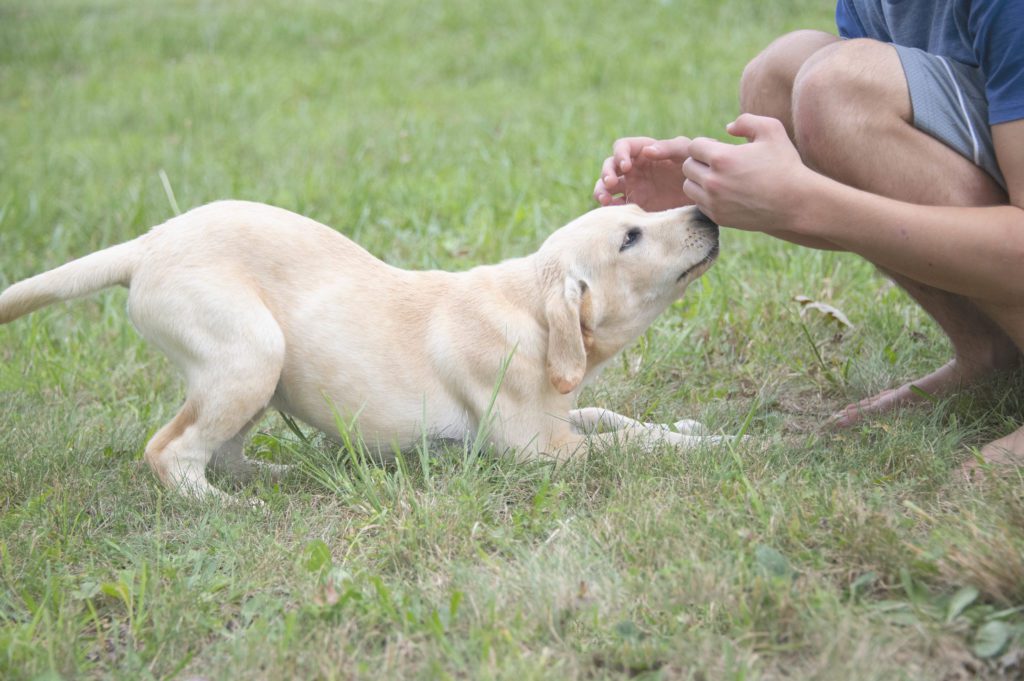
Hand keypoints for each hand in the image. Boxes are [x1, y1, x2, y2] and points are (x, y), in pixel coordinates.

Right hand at [593, 136, 694, 211]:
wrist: (705, 194)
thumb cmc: (696, 166)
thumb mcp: (686, 152)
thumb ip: (668, 147)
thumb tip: (646, 151)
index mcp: (643, 152)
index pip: (622, 147)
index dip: (620, 154)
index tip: (626, 166)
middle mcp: (634, 169)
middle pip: (609, 166)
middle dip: (606, 173)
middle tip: (610, 184)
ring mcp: (632, 188)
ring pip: (607, 186)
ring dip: (601, 190)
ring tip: (605, 200)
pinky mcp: (635, 205)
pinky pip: (616, 206)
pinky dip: (610, 208)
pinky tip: (613, 212)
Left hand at [682, 114, 814, 230]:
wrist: (795, 203)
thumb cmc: (784, 164)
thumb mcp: (771, 130)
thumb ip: (746, 121)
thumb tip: (727, 128)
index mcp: (722, 159)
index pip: (694, 146)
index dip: (706, 145)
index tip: (720, 148)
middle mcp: (713, 182)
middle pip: (688, 166)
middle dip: (700, 161)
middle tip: (719, 163)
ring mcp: (714, 202)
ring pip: (689, 186)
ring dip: (699, 179)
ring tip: (719, 177)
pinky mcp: (717, 217)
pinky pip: (698, 203)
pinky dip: (706, 197)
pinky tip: (724, 192)